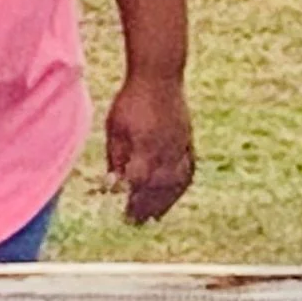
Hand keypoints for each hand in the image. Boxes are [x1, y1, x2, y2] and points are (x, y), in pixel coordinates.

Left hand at [105, 74, 194, 223]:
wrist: (160, 76)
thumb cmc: (131, 100)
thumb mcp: (114, 127)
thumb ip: (115, 155)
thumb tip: (112, 183)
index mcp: (145, 149)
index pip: (140, 185)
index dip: (132, 201)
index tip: (123, 214)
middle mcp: (166, 152)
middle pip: (158, 189)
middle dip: (146, 209)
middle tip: (135, 224)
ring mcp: (180, 147)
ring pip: (176, 183)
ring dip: (165, 203)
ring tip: (154, 217)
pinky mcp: (188, 141)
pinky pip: (189, 170)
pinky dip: (181, 186)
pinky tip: (174, 193)